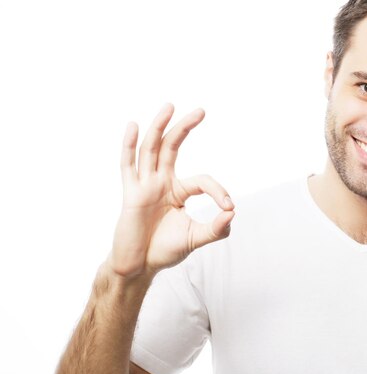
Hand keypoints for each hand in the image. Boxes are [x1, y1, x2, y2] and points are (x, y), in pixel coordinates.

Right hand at [109, 104, 233, 277]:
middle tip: (201, 110)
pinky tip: (133, 125)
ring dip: (159, 127)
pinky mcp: (131, 194)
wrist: (139, 267)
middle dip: (185, 128)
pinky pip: (128, 166)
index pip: (202, 181)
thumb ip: (216, 228)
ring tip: (169, 106)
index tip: (229, 207)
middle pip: (172, 148)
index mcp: (178, 191)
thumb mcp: (197, 238)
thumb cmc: (164, 250)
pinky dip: (128, 145)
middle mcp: (161, 183)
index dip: (218, 190)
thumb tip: (232, 212)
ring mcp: (145, 186)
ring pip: (151, 149)